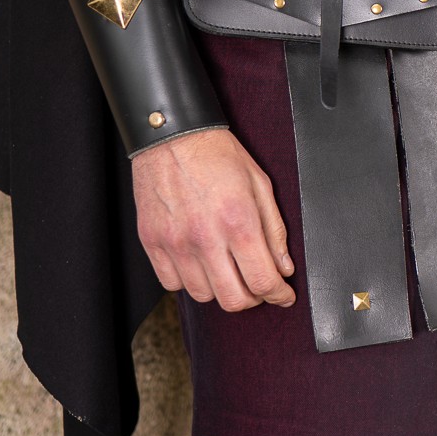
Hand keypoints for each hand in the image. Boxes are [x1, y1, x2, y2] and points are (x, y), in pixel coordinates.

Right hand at [131, 127, 295, 311]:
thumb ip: (274, 230)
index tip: (282, 295)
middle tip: (257, 284)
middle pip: (233, 300)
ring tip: (226, 269)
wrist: (171, 135)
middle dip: (252, 298)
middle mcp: (206, 238)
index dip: (278, 295)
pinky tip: (199, 263)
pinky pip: (172, 284)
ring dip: (220, 289)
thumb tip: (284, 267)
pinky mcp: (152, 242)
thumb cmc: (217, 154)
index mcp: (238, 222)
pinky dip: (189, 281)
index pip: (263, 281)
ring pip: (202, 296)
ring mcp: (175, 243)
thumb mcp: (259, 184)